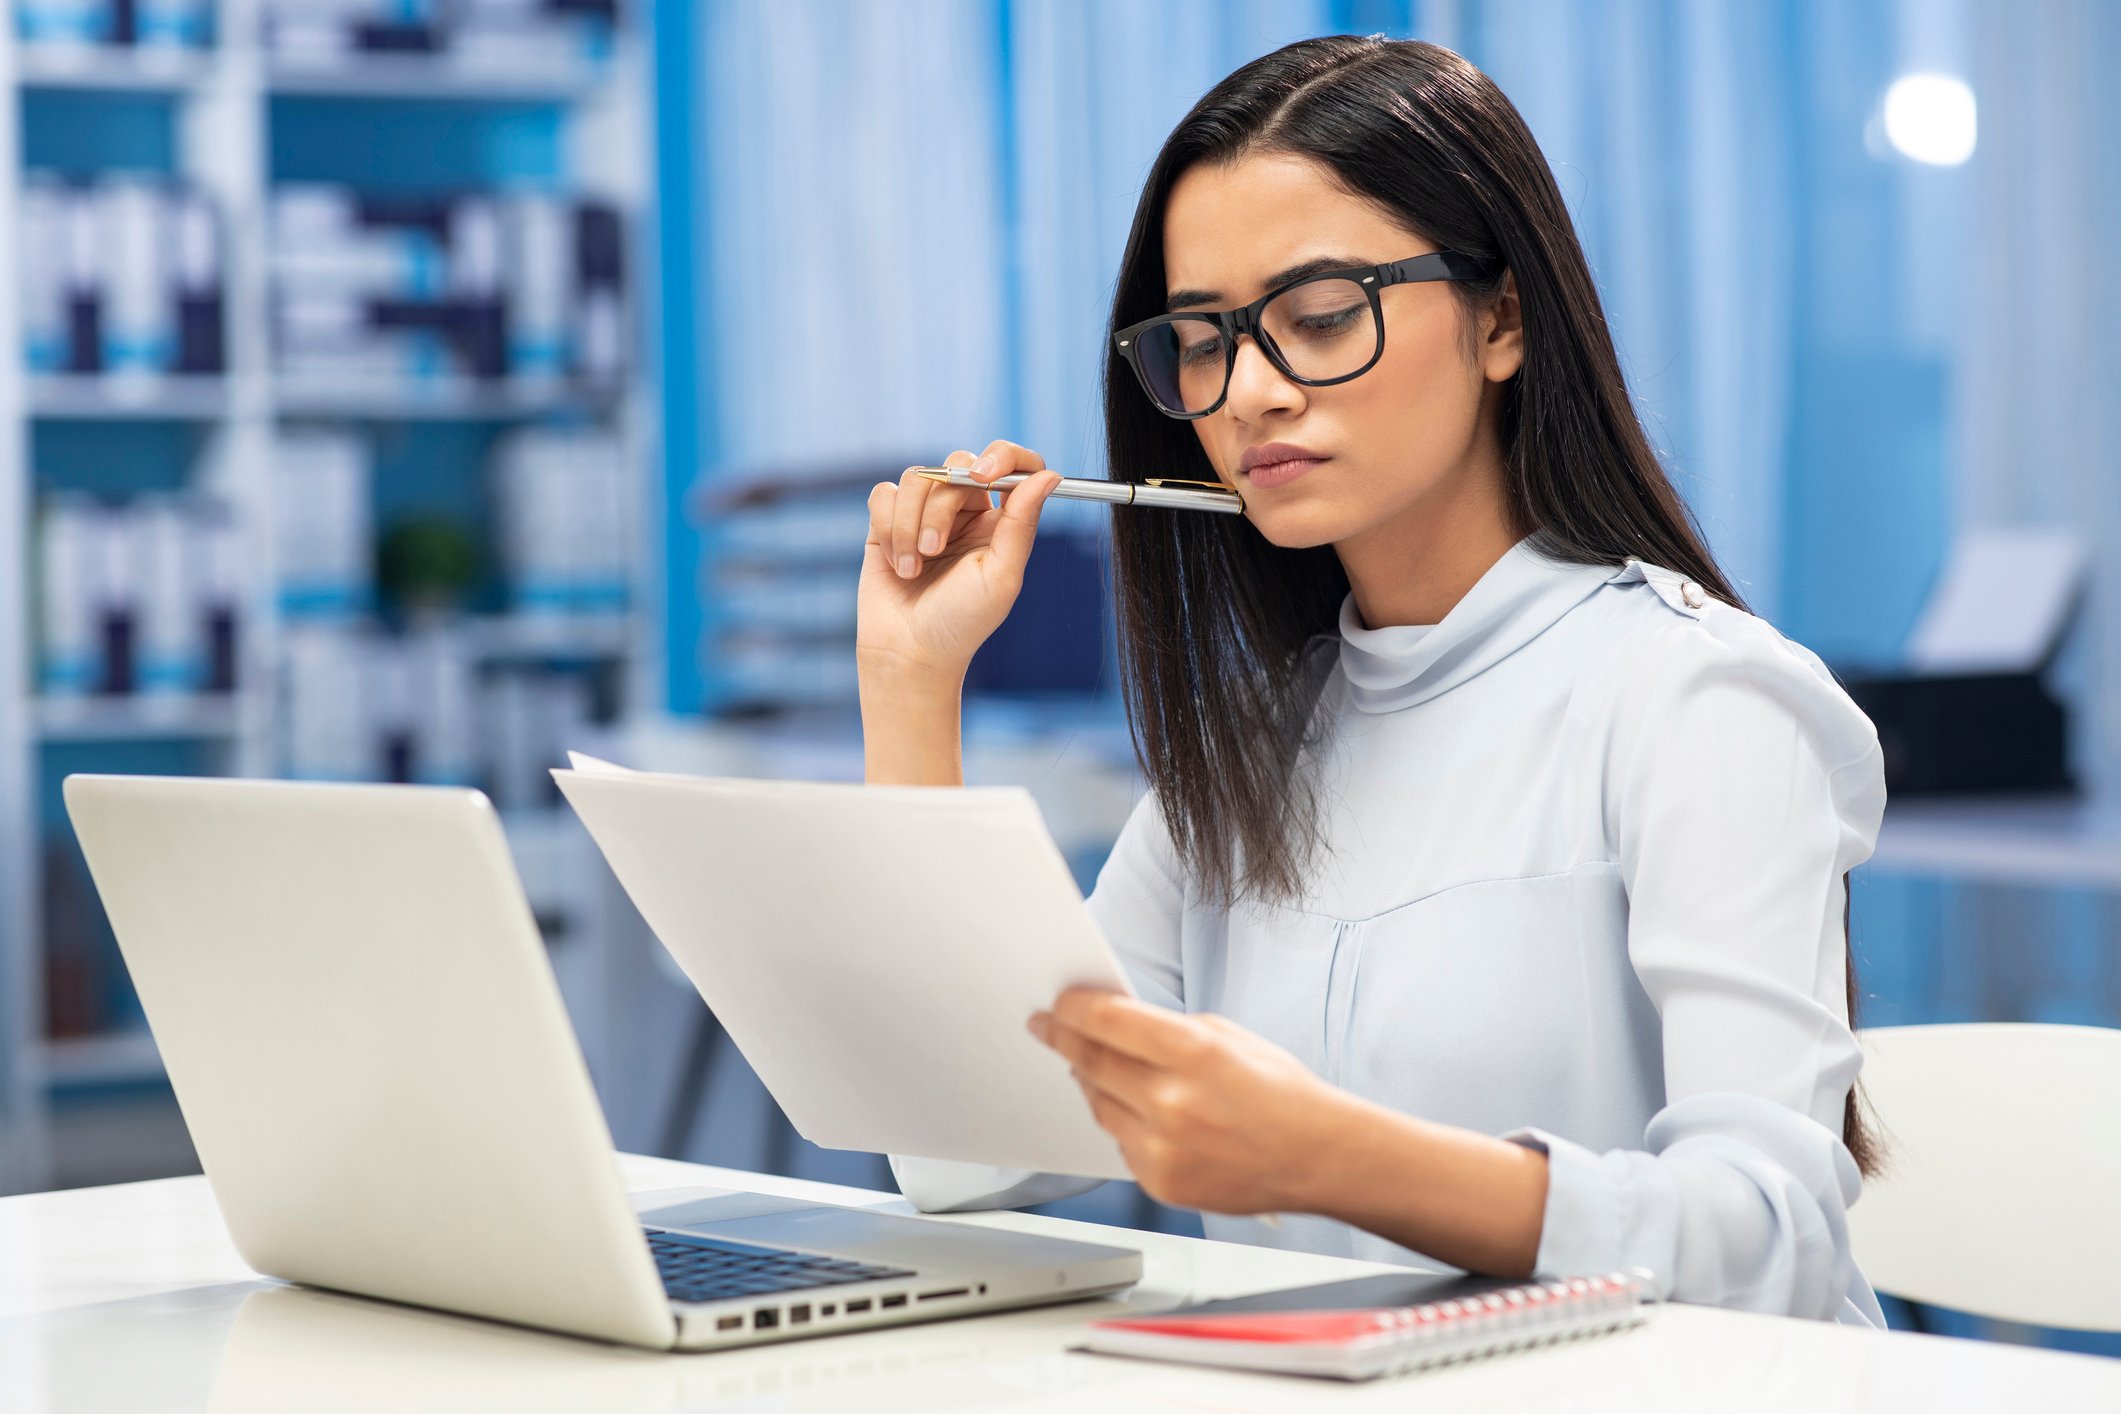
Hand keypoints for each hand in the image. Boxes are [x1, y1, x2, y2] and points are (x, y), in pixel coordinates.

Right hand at [856, 440, 1063, 683]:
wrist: (908, 652)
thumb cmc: (961, 623)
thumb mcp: (1001, 576)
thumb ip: (1023, 523)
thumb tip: (1050, 475)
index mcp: (1001, 521)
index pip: (1014, 464)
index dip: (1004, 455)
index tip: (984, 475)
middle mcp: (966, 511)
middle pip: (958, 465)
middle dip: (940, 507)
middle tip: (935, 549)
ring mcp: (925, 514)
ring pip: (917, 477)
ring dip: (910, 525)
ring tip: (913, 568)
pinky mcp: (889, 522)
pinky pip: (885, 495)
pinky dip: (888, 527)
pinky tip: (895, 563)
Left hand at [1028, 988, 1345, 1214]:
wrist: (1317, 1156)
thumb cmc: (1280, 1092)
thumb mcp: (1228, 1037)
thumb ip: (1168, 1030)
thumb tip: (1115, 1023)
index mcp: (1193, 1053)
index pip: (1107, 1022)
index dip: (1072, 1009)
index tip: (1056, 1005)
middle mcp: (1173, 1102)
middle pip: (1090, 1062)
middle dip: (1063, 1040)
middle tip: (1047, 1028)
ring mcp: (1164, 1148)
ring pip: (1098, 1105)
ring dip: (1092, 1083)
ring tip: (1100, 1069)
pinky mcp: (1161, 1183)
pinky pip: (1120, 1144)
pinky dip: (1124, 1124)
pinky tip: (1145, 1114)